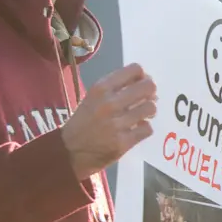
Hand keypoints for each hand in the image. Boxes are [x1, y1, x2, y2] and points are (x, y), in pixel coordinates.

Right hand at [61, 64, 156, 180]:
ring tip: (142, 116)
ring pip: (150, 108)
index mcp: (101, 88)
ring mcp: (117, 123)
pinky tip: (136, 130)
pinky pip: (147, 129)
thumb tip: (145, 81)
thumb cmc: (83, 121)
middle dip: (151, 93)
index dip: (143, 76)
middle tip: (147, 100)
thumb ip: (116, 88)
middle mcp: (109, 103)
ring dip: (149, 112)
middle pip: (148, 87)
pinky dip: (145, 129)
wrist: (69, 151)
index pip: (135, 69)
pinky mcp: (123, 142)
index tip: (141, 84)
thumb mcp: (94, 97)